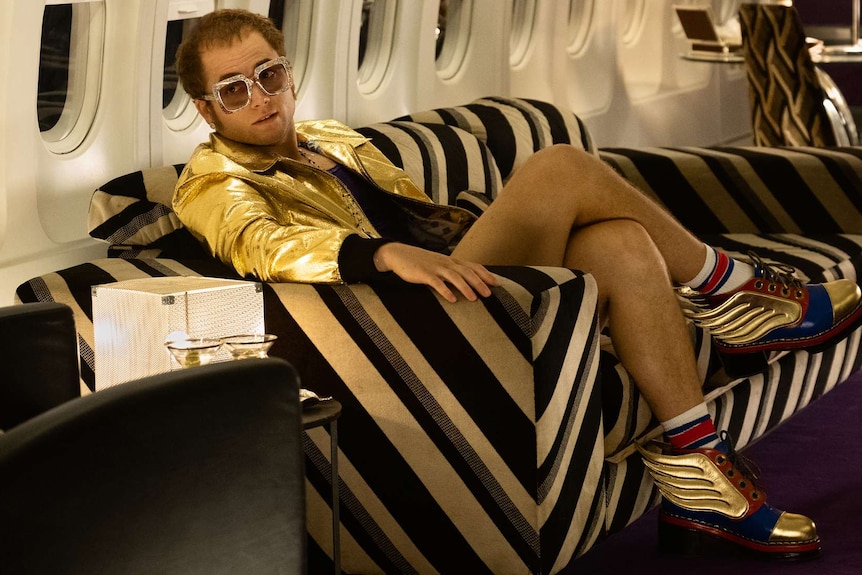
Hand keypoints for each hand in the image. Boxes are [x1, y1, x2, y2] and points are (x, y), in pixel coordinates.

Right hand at [373, 243, 498, 302]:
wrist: (399, 255)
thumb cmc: (421, 262)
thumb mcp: (439, 264)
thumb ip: (452, 271)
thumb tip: (467, 282)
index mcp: (451, 261)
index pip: (473, 266)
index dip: (485, 274)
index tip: (496, 283)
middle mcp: (446, 263)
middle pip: (467, 272)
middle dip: (479, 282)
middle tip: (490, 294)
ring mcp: (435, 268)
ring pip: (454, 277)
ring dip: (466, 288)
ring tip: (474, 299)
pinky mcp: (423, 274)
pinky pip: (436, 283)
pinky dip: (445, 291)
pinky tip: (452, 299)